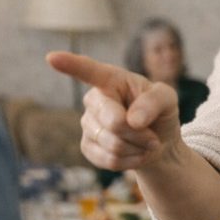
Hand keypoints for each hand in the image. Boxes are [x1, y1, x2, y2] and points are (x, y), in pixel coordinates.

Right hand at [46, 52, 180, 170]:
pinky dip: (129, 161)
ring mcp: (87, 123)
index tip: (52, 58)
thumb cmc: (160, 113)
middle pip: (114, 121)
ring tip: (146, 143)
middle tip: (153, 136)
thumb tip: (132, 120)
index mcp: (111, 79)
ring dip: (137, 148)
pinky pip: (108, 160)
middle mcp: (94, 99)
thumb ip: (154, 102)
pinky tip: (136, 154)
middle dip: (139, 133)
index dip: (71, 65)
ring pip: (112, 143)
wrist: (158, 144)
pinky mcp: (87, 146)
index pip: (89, 71)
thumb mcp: (167, 99)